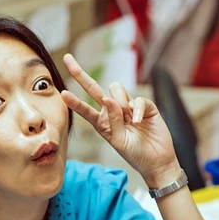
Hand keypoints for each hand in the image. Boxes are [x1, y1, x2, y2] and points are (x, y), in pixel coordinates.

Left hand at [61, 54, 180, 187]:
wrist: (156, 160)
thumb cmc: (134, 153)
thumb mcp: (118, 140)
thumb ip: (112, 120)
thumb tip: (108, 99)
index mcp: (101, 122)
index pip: (84, 108)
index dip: (74, 101)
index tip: (62, 93)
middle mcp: (112, 111)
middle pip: (94, 88)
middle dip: (80, 74)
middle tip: (67, 59)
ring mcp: (128, 107)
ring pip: (116, 89)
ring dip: (121, 103)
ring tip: (130, 121)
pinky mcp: (145, 106)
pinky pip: (138, 99)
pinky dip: (138, 110)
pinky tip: (138, 122)